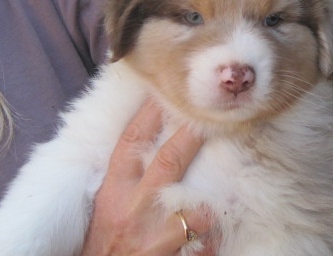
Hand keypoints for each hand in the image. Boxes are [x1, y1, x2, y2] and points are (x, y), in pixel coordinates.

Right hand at [80, 99, 214, 255]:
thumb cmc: (103, 239)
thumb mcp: (107, 203)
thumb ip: (127, 175)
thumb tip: (151, 141)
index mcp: (114, 189)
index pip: (131, 142)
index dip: (149, 114)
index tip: (165, 92)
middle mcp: (131, 206)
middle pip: (168, 161)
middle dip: (192, 136)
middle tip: (213, 117)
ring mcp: (151, 233)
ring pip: (194, 208)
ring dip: (212, 201)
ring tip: (230, 190)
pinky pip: (201, 244)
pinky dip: (212, 240)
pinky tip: (221, 235)